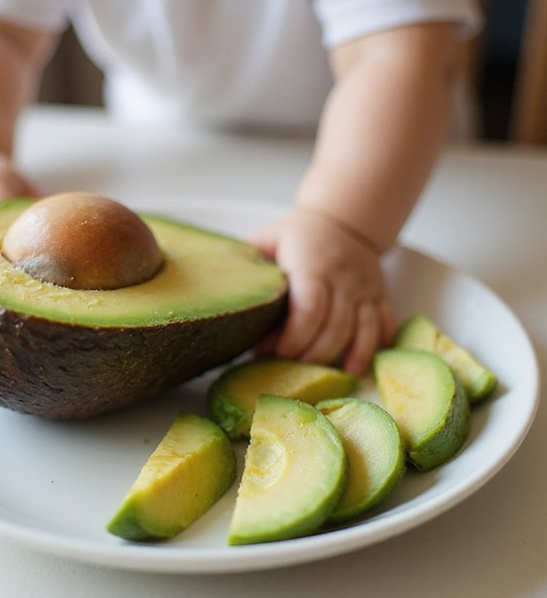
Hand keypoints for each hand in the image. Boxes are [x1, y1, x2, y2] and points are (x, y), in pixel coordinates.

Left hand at [250, 206, 395, 374]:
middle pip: (333, 330)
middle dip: (309, 357)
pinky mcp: (380, 296)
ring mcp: (365, 289)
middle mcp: (343, 279)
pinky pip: (383, 326)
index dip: (290, 338)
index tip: (268, 354)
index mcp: (313, 266)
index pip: (308, 310)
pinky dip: (372, 349)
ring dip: (341, 361)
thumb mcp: (267, 240)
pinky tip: (357, 369)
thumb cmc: (297, 236)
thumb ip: (246, 264)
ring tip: (320, 378)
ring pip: (361, 333)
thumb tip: (215, 292)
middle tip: (286, 369)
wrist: (343, 219)